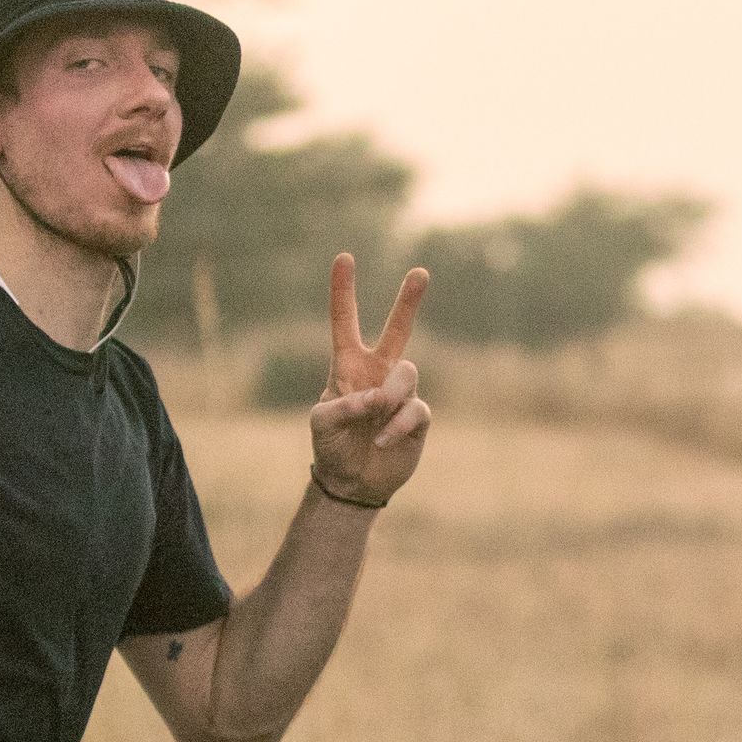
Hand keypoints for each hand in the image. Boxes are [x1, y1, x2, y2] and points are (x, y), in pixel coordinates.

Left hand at [308, 253, 431, 507]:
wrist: (353, 483)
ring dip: (391, 394)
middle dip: (408, 301)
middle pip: (396, 330)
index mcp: (347, 367)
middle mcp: (377, 373)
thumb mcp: (321, 424)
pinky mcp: (417, 417)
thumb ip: (344, 404)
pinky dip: (399, 423)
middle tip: (420, 272)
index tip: (344, 257)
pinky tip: (384, 439)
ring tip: (377, 416)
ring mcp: (400, 393)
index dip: (343, 291)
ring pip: (408, 371)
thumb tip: (378, 396)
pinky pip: (416, 407)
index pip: (344, 323)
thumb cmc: (330, 448)